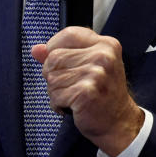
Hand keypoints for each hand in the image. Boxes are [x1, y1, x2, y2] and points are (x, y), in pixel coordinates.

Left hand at [33, 26, 144, 156]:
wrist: (119, 122)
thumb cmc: (103, 94)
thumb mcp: (88, 66)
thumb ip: (62, 54)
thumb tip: (36, 50)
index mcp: (106, 45)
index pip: (68, 34)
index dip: (55, 48)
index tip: (60, 63)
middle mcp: (103, 56)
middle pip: (54, 57)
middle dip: (53, 74)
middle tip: (69, 86)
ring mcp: (96, 74)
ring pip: (52, 77)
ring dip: (56, 91)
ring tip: (72, 97)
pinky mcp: (86, 92)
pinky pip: (55, 95)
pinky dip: (57, 104)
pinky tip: (72, 107)